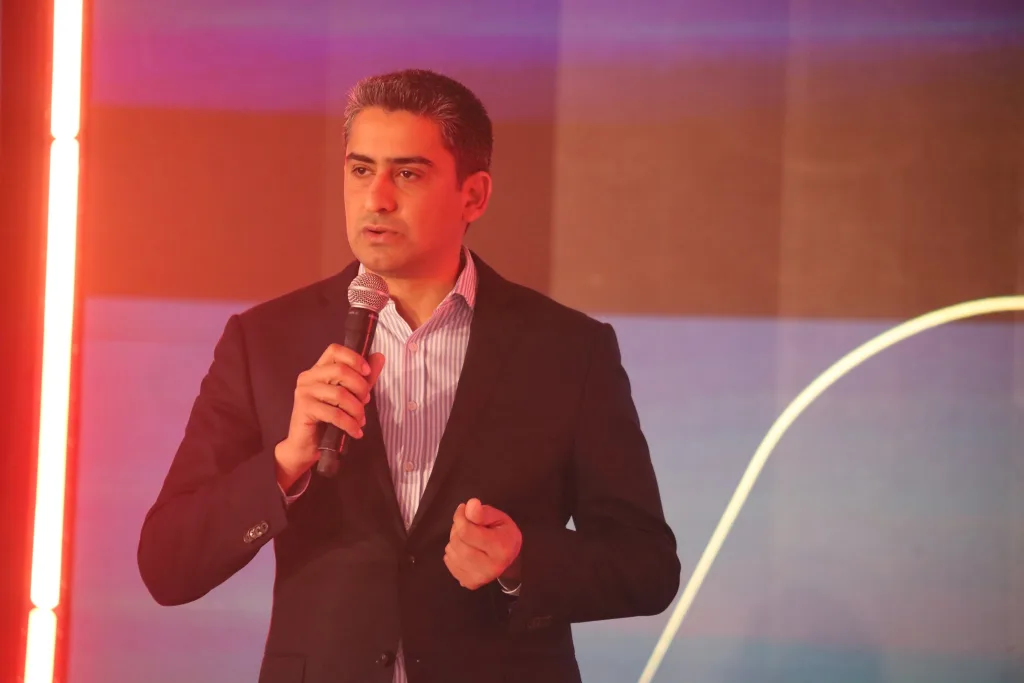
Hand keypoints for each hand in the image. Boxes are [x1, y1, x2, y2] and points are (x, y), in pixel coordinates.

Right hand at [274, 344, 384, 488]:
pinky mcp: (304, 408)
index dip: (354, 358)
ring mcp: (304, 391)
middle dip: (360, 387)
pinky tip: (355, 431)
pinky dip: (349, 424)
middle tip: (366, 403)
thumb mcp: (351, 396)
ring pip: (340, 394)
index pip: (335, 350)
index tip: (367, 372)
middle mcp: (308, 376)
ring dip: (356, 409)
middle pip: (341, 370)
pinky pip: (334, 413)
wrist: (306, 446)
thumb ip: (364, 377)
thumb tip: (380, 356)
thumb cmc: (328, 420)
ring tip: (360, 421)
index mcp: (318, 369)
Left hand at [444, 498, 521, 590]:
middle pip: (457, 543)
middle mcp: (490, 567)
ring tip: (466, 537)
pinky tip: (464, 548)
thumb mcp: (499, 518)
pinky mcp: (469, 583)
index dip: (460, 517)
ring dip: (454, 540)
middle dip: (456, 529)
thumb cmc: (504, 534)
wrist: (510, 560)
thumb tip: (470, 504)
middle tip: (465, 523)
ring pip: (451, 552)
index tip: (463, 509)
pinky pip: (449, 562)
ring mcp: (479, 578)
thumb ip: (483, 512)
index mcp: (500, 548)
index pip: (466, 532)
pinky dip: (453, 552)